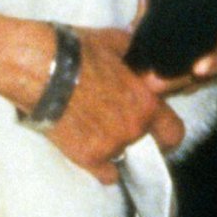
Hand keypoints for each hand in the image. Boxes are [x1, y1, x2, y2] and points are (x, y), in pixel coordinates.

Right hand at [44, 26, 184, 184]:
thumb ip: (135, 57)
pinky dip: (101, 165)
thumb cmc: (79, 51)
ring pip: (126, 159)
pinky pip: (106, 174)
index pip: (174, 132)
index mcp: (146, 102)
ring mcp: (112, 147)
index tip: (157, 128)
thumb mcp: (116, 42)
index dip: (166, 129)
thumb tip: (141, 55)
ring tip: (99, 132)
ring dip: (118, 149)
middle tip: (127, 130)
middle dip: (146, 144)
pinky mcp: (88, 158)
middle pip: (153, 152)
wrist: (42, 69)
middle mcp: (134, 129)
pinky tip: (90, 149)